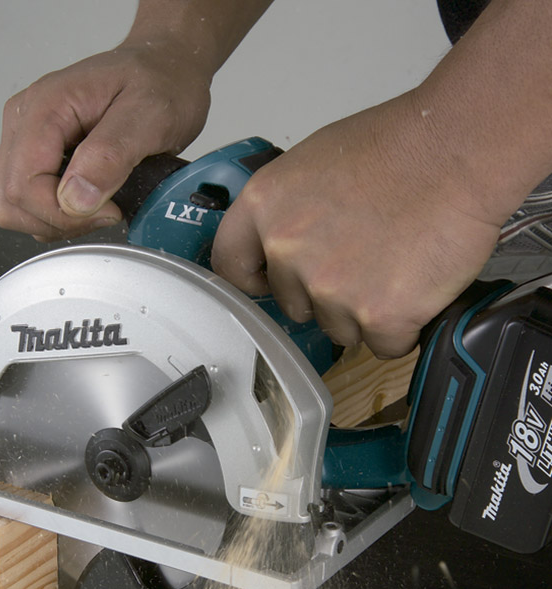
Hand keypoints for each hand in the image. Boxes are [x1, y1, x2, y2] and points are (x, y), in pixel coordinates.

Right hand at [0, 41, 211, 239]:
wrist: (167, 69)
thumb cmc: (162, 83)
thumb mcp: (150, 115)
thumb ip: (110, 156)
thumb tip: (75, 198)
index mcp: (45, 107)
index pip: (23, 186)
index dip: (64, 213)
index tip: (109, 209)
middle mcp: (26, 122)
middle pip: (10, 202)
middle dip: (60, 221)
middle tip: (106, 209)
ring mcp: (28, 140)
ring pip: (15, 208)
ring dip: (60, 221)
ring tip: (102, 203)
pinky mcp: (40, 157)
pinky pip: (32, 204)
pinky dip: (61, 216)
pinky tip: (92, 200)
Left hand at [211, 91, 501, 357]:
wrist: (458, 151)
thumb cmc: (394, 146)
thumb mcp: (312, 164)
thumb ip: (283, 212)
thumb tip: (277, 249)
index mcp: (264, 208)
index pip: (229, 265)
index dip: (252, 279)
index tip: (269, 283)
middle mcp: (288, 251)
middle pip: (294, 304)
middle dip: (324, 293)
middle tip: (362, 258)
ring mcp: (331, 288)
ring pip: (339, 328)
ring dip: (364, 310)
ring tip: (393, 265)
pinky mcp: (379, 315)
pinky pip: (383, 343)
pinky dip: (401, 327)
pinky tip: (414, 287)